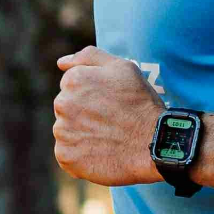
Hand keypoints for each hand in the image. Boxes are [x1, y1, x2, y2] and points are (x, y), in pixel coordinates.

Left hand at [52, 45, 162, 187]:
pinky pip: (67, 154)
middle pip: (67, 109)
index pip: (72, 86)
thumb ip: (89, 57)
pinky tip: (101, 153)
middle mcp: (62, 104)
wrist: (152, 144)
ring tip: (107, 138)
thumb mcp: (123, 68)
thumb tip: (61, 63)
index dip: (92, 96)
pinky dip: (81, 155)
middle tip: (110, 122)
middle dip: (84, 114)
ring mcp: (62, 132)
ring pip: (67, 131)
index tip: (109, 104)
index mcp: (73, 80)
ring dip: (82, 135)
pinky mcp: (65, 156)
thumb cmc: (141, 104)